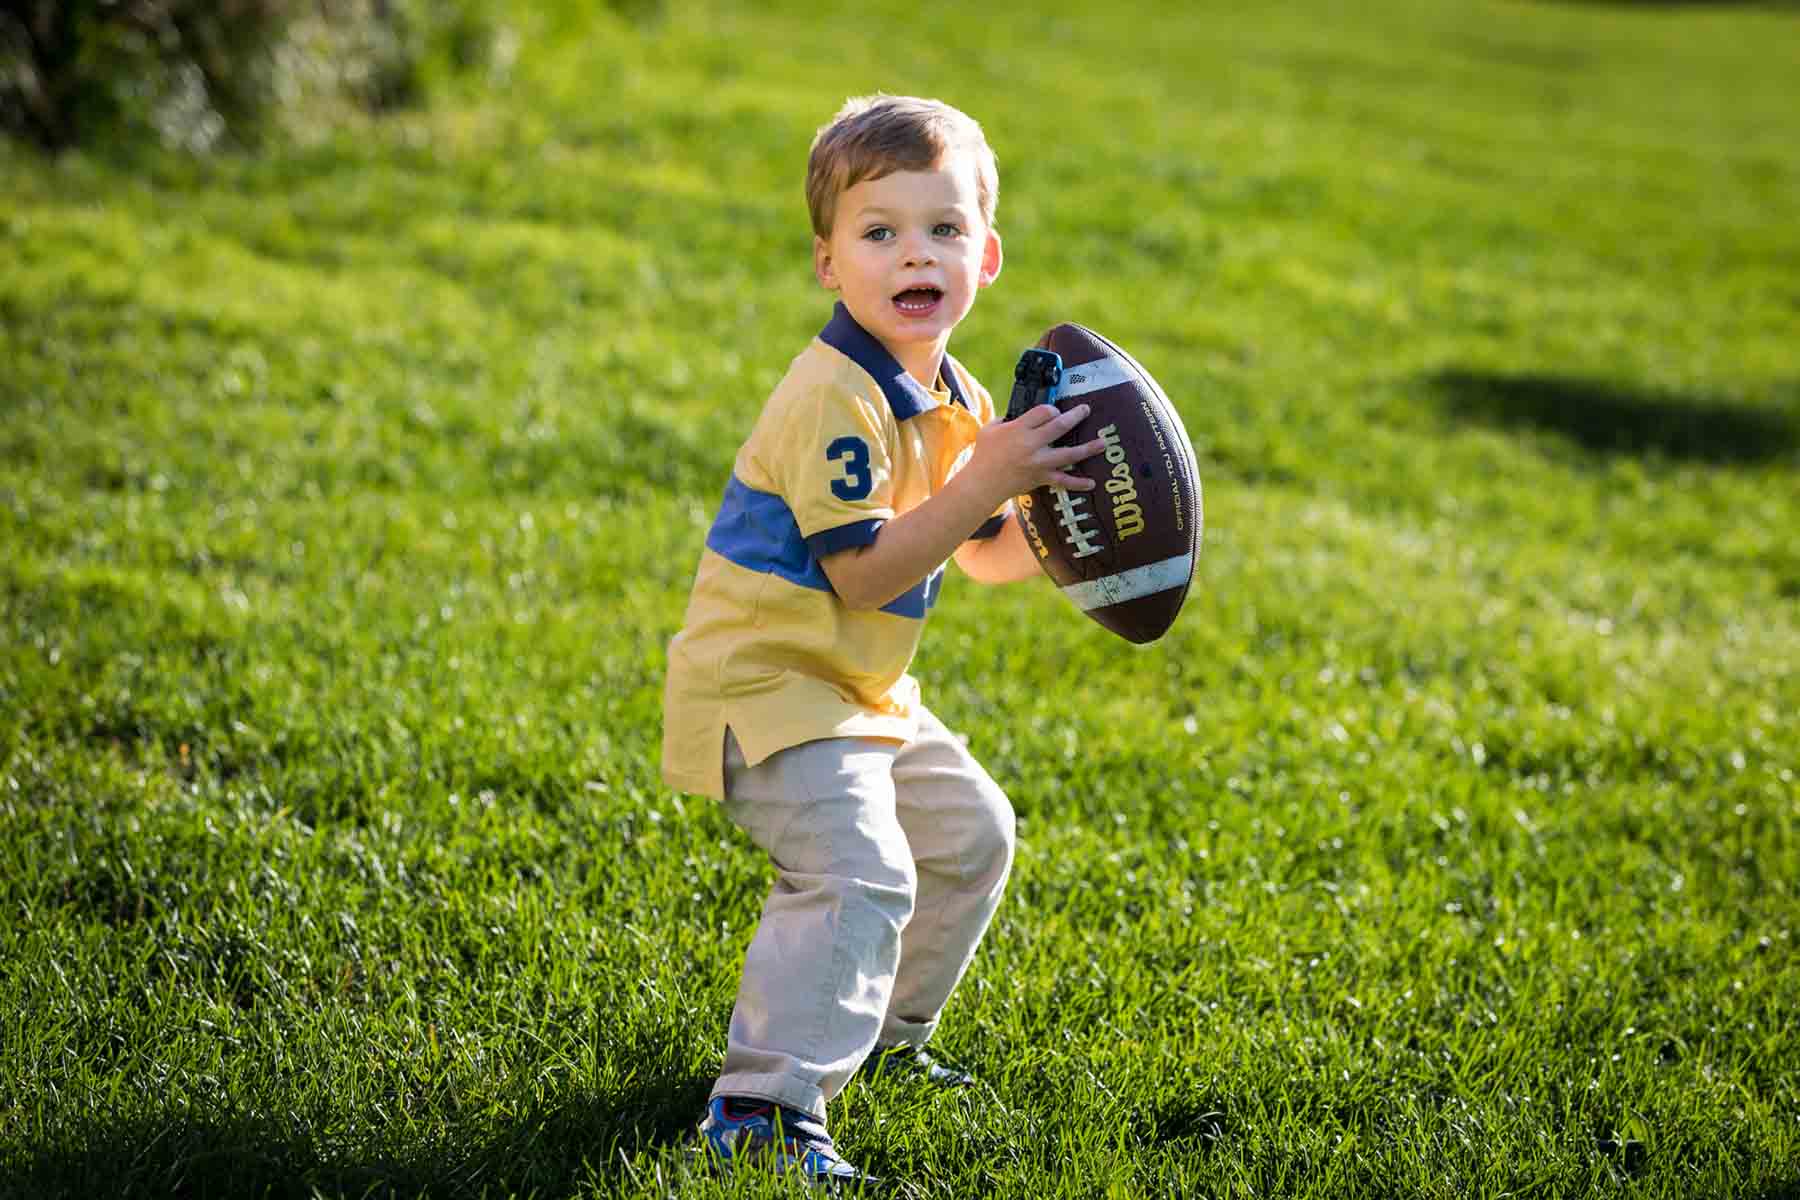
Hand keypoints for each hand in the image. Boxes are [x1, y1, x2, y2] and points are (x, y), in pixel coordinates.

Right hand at [966, 403, 1107, 504]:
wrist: (982, 484)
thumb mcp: (990, 429)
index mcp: (1018, 429)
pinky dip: (1078, 483)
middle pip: (1059, 426)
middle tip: (1086, 410)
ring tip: (1103, 443)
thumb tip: (1020, 415)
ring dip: (1088, 448)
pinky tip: (1092, 483)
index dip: (1051, 408)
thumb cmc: (984, 455)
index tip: (1053, 410)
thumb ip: (1006, 419)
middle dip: (1076, 416)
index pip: (1043, 412)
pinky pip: (1063, 481)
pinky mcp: (1041, 478)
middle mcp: (1031, 445)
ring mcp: (1038, 463)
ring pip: (1068, 454)